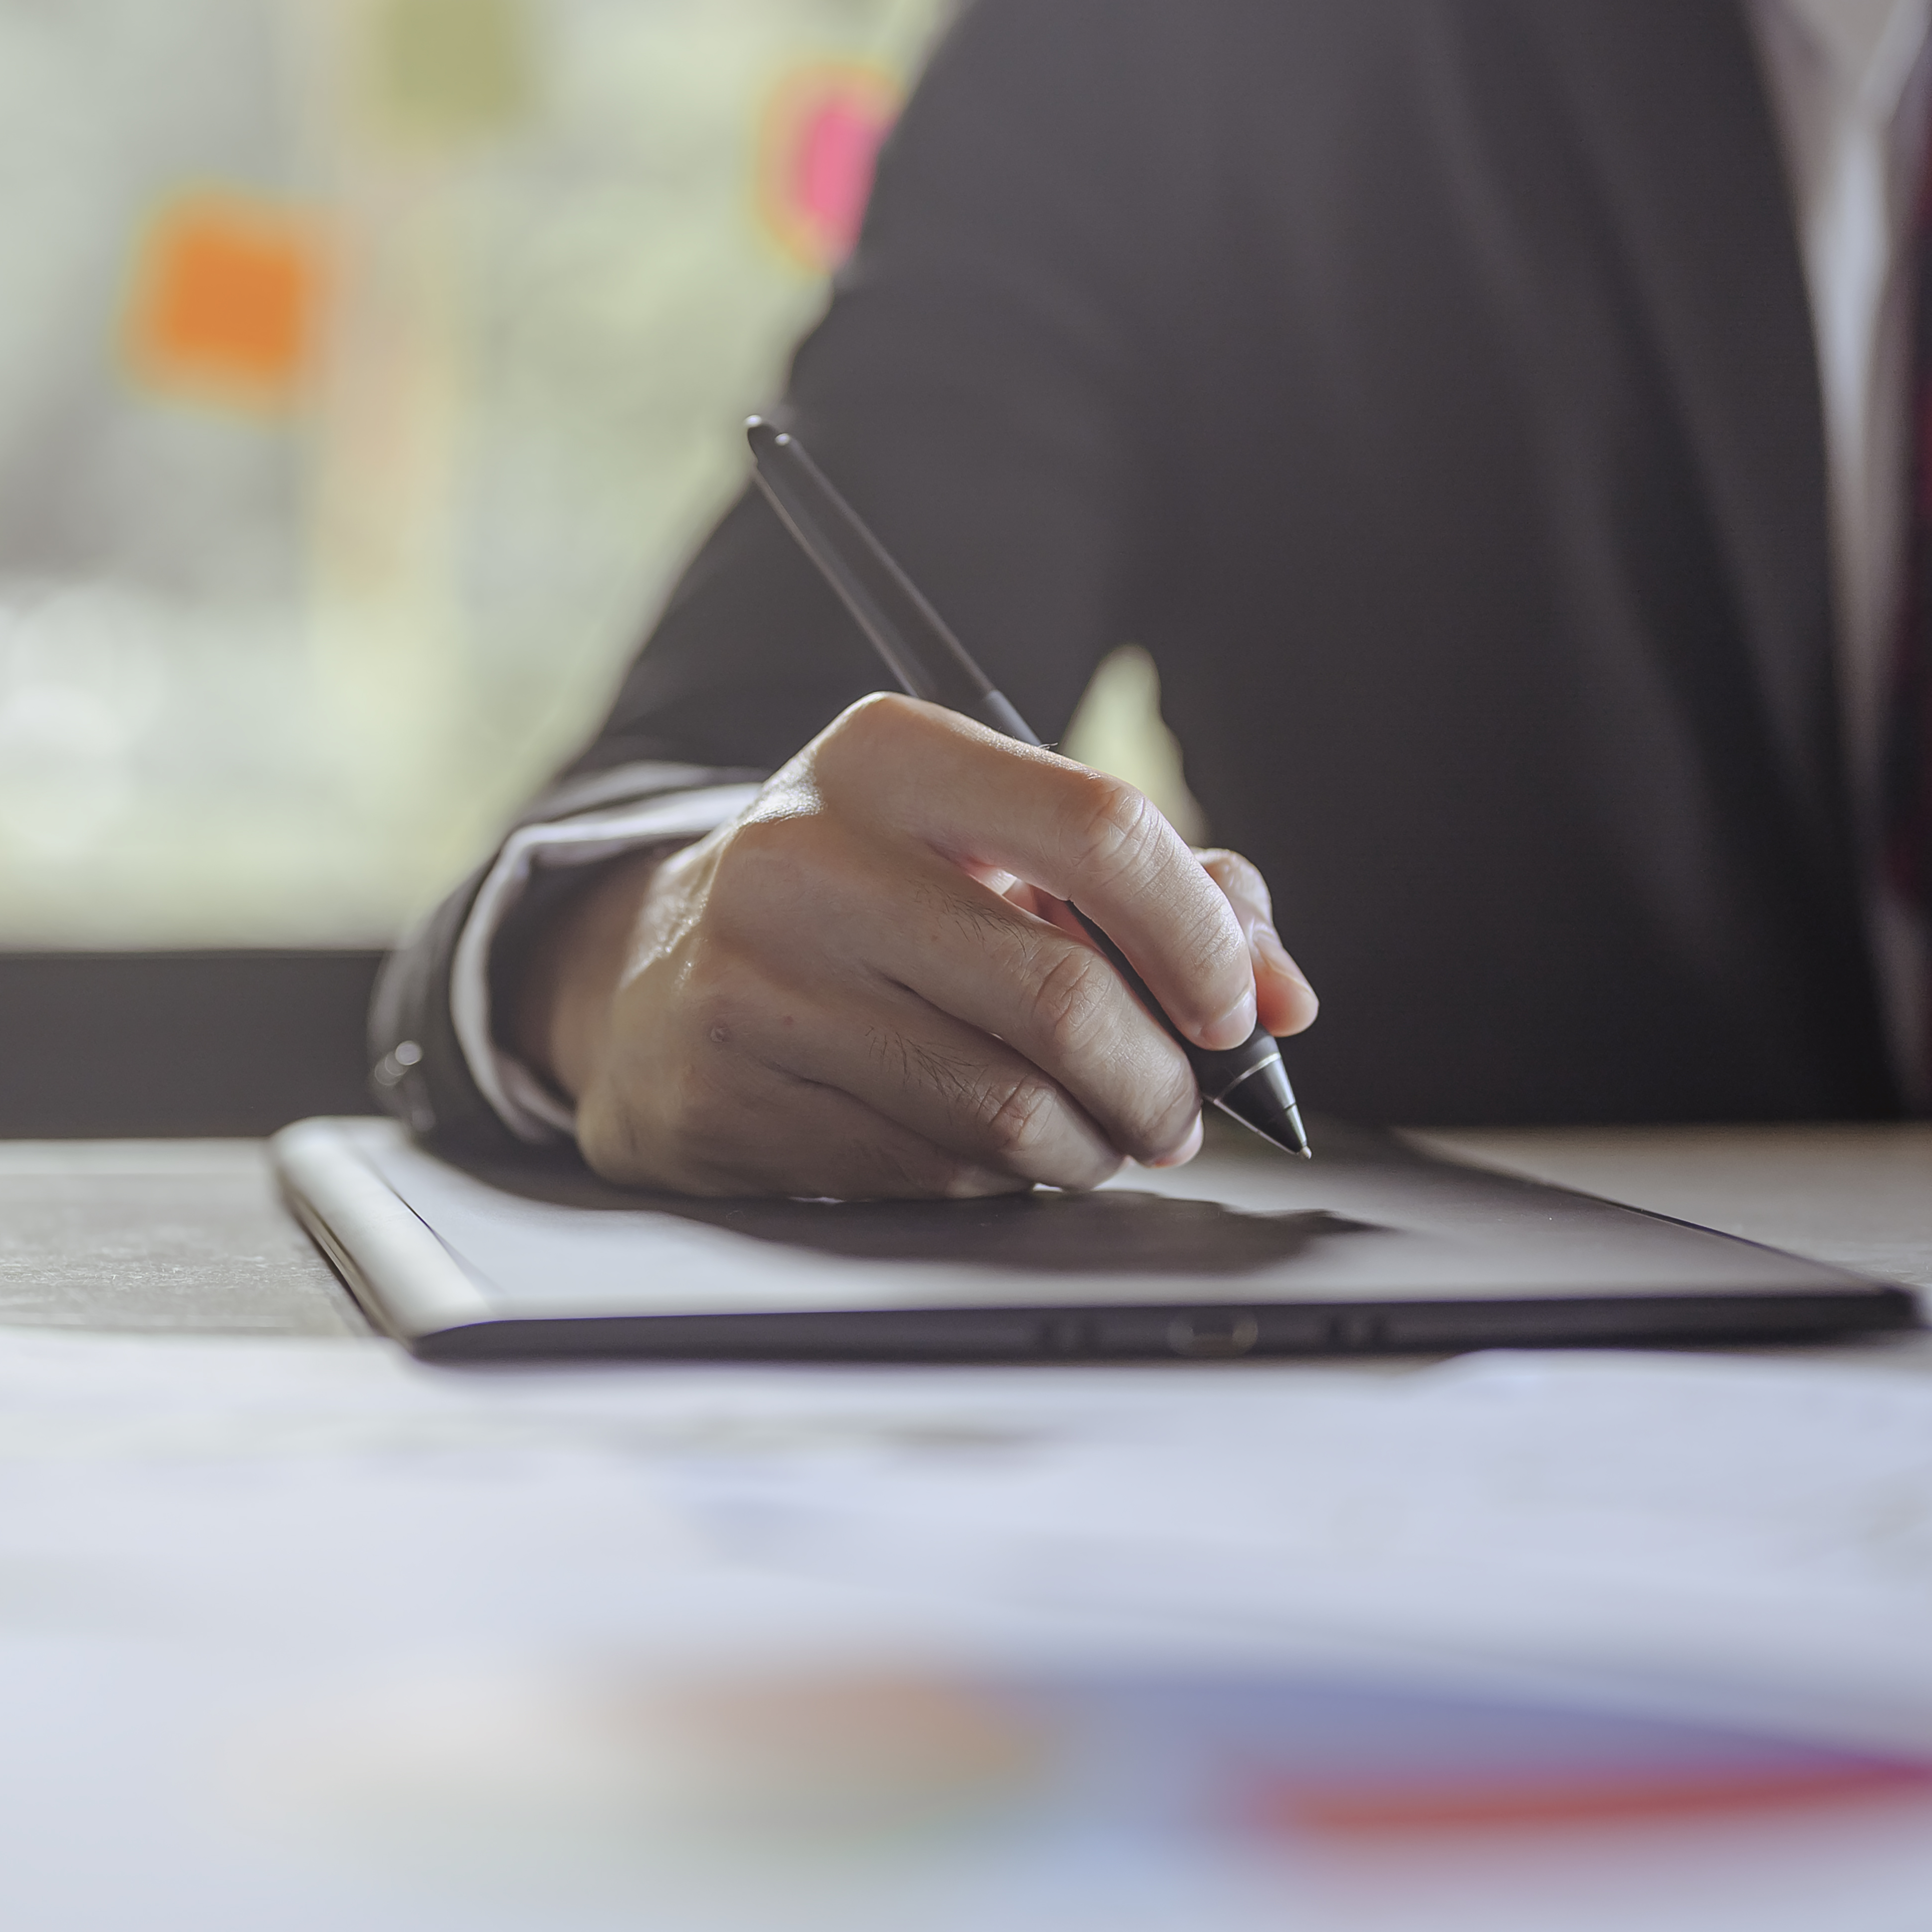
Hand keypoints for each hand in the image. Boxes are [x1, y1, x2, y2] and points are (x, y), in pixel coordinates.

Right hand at [506, 694, 1319, 1198]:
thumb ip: (1157, 891)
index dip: (1198, 937)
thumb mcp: (984, 847)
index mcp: (885, 755)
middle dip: (1161, 1079)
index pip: (1099, 827)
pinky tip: (988, 1145)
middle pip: (1062, 992)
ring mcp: (752, 980)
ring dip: (1094, 1144)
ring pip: (1007, 1105)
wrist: (649, 979)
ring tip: (1101, 1131)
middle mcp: (805, 855)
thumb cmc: (862, 908)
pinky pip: (933, 1170)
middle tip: (1178, 1107)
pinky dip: (1000, 1176)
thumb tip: (1282, 993)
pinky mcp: (728, 1094)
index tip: (1233, 1008)